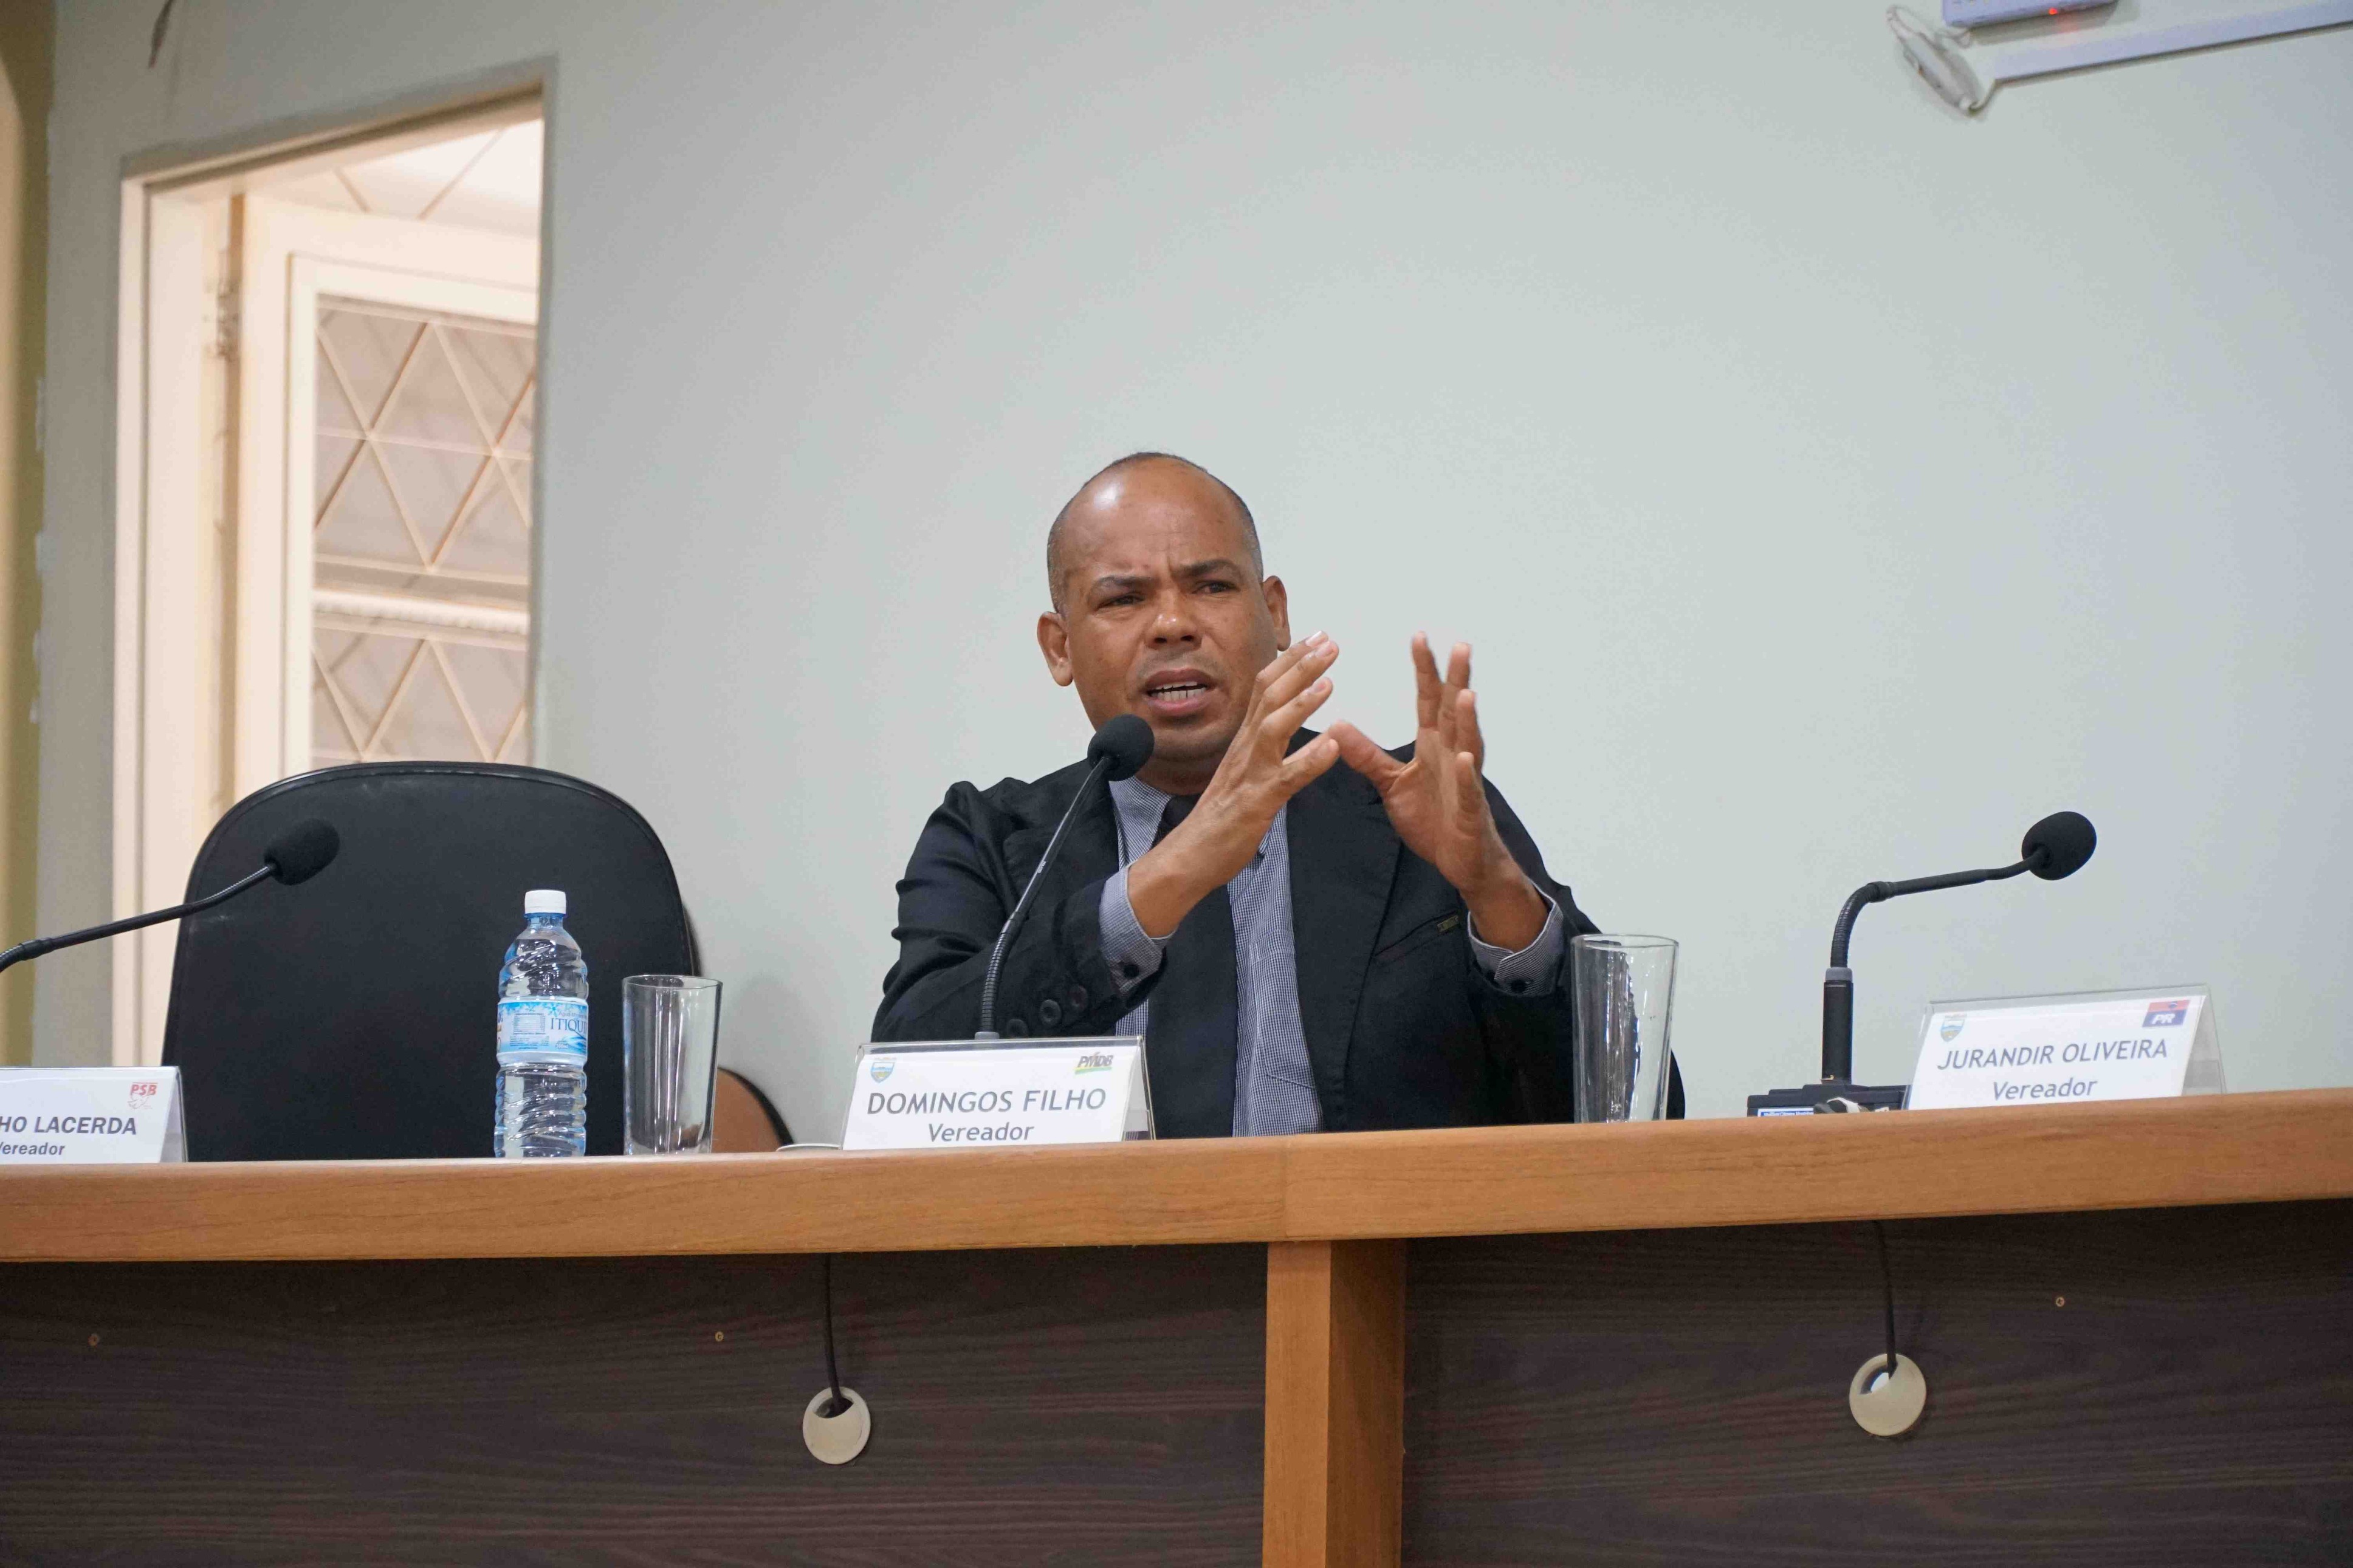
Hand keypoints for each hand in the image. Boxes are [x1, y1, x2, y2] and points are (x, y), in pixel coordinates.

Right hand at [1126, 634, 1342, 937]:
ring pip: (1272, 728)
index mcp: (1244, 742)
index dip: (1291, 661)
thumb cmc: (1221, 819)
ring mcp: (1249, 774)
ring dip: (1301, 703)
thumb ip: (1270, 752)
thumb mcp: (1246, 775)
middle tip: (1329, 642)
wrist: (1190, 856)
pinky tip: (1333, 747)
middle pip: (1270, 696)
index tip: (1316, 639)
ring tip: (1329, 682)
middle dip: (1300, 666)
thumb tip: (1300, 734)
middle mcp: (1245, 749)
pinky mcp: (1256, 802)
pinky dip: (1309, 761)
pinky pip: (1285, 778)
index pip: (1265, 689)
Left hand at [1329, 635, 1548, 951]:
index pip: (1428, 701)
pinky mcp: (1468, 810)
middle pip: (1453, 712)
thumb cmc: (1433, 819)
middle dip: (1455, 679)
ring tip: (1465, 694)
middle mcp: (1452, 756)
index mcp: (1433, 747)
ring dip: (1466, 720)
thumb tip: (1337, 725)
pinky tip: (1464, 757)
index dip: (1424, 670)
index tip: (1418, 637)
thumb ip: (1367, 755)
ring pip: (1467, 744)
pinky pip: (1467, 789)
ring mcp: (1464, 781)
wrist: (1458, 862)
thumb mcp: (1391, 784)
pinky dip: (1466, 773)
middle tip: (1459, 645)